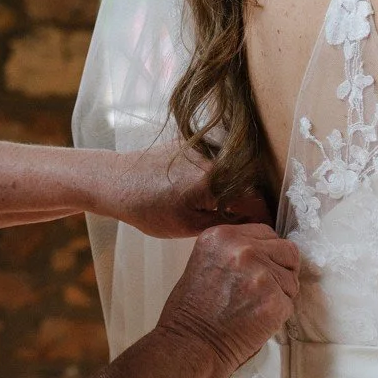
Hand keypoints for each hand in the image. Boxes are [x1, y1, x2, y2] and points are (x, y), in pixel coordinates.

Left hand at [99, 140, 272, 238]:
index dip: (262, 222)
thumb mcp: (189, 227)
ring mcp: (206, 146)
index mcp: (216, 179)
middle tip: (235, 226)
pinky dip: (218, 179)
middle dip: (248, 207)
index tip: (257, 235)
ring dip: (232, 192)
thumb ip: (227, 226)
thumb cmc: (146, 208)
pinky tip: (199, 193)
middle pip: (250, 186)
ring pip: (235, 175)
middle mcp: (217, 157)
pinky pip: (219, 163)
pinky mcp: (195, 142)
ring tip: (214, 210)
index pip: (258, 202)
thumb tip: (255, 229)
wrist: (115, 181)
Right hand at [151, 223, 299, 376]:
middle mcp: (243, 249)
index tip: (259, 269)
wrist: (189, 344)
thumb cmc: (192, 311)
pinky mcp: (274, 300)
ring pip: (292, 279)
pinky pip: (290, 303)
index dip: (267, 253)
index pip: (266, 233)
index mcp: (222, 236)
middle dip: (280, 270)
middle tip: (261, 290)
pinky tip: (255, 320)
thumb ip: (233, 251)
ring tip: (252, 307)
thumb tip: (265, 251)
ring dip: (279, 294)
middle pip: (287, 250)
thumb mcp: (205, 262)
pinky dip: (277, 315)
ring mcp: (261, 274)